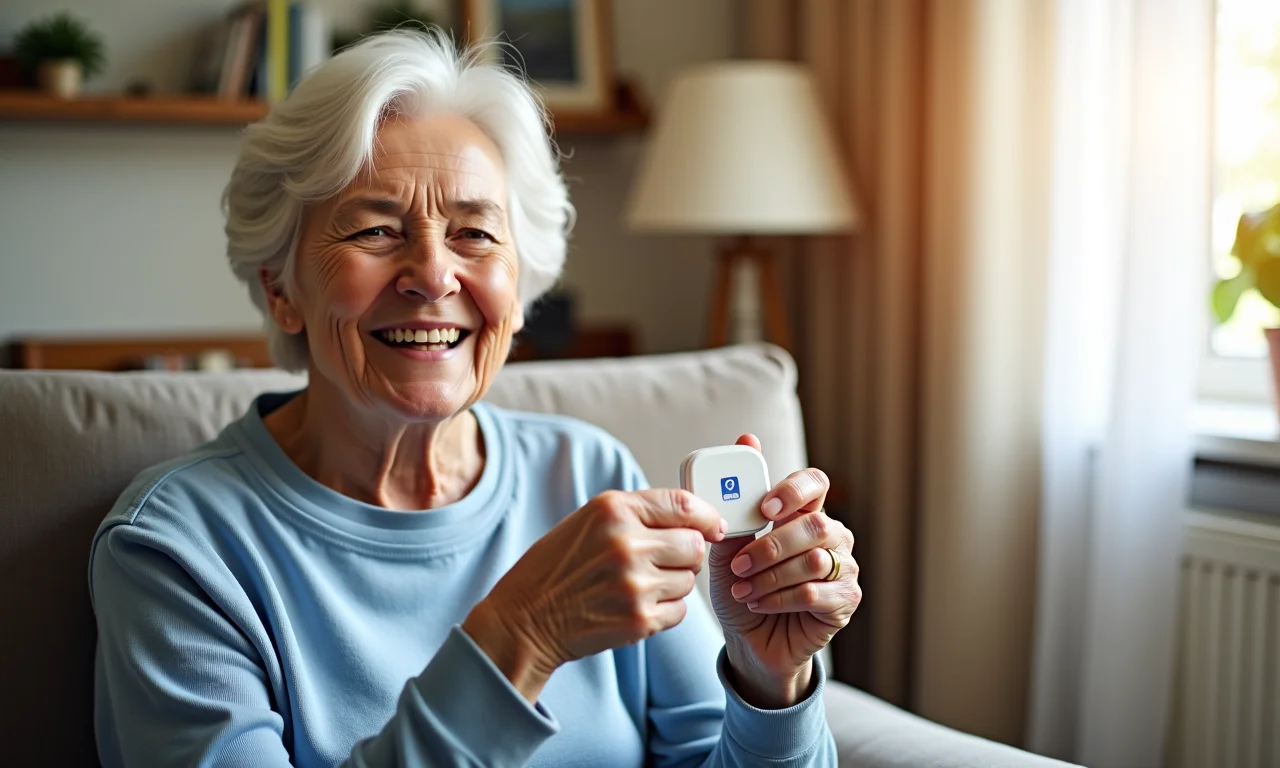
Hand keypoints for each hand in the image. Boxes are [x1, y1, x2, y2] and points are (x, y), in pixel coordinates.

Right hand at [464, 489, 724, 701]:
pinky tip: (636, 605)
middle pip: (695, 544)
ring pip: (689, 579)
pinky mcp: (639, 620)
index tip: (714, 525)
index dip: (707, 515)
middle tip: (665, 560)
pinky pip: (680, 610)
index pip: (684, 504)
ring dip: (674, 582)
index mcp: (613, 510)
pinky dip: (666, 609)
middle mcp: (626, 544)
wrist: (525, 618)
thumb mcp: (589, 521)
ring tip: (639, 585)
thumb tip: (697, 518)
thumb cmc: (557, 567)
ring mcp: (634, 584)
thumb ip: (639, 513)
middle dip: (687, 552)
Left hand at [708, 435, 860, 708]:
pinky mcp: (845, 601)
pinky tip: (759, 603)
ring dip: (770, 577)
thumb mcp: (728, 547)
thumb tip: (746, 440)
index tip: (765, 509)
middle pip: (814, 525)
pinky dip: (780, 599)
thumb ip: (735, 503)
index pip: (816, 483)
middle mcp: (832, 536)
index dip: (794, 491)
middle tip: (738, 566)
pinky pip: (817, 593)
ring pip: (813, 561)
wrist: (750, 640)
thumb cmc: (742, 587)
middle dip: (769, 547)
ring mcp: (843, 568)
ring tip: (743, 589)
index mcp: (805, 514)